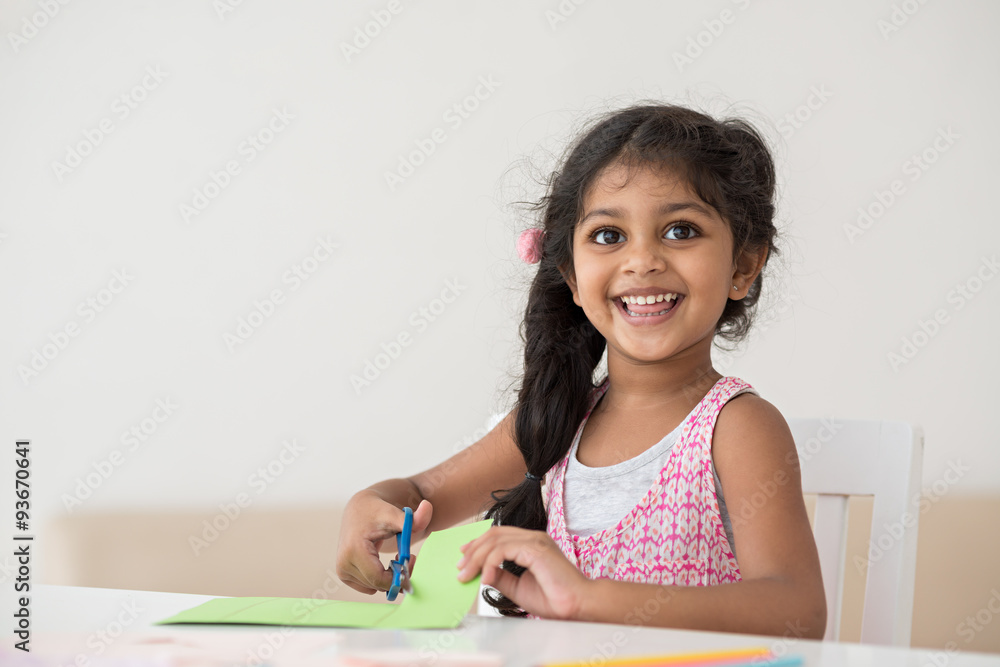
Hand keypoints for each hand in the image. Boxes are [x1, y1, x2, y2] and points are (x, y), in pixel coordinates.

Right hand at [335, 494, 432, 594]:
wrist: (358, 510)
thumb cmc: (377, 512)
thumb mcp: (396, 514)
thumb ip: (413, 518)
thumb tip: (428, 506)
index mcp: (354, 550)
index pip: (379, 578)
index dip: (399, 576)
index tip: (411, 560)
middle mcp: (343, 563)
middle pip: (377, 585)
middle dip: (397, 576)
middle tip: (409, 558)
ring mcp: (341, 570)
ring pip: (373, 587)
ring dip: (388, 578)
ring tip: (397, 558)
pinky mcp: (343, 574)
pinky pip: (367, 586)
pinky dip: (379, 579)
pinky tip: (384, 564)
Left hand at [456, 526, 591, 619]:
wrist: (577, 606)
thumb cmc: (555, 599)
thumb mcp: (518, 587)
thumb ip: (501, 577)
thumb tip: (482, 572)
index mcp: (531, 544)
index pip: (499, 535)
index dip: (478, 544)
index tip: (463, 558)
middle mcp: (533, 538)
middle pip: (494, 534)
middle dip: (473, 550)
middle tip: (460, 568)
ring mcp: (535, 541)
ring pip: (496, 539)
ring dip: (477, 557)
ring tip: (467, 575)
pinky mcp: (536, 549)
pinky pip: (503, 549)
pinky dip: (490, 562)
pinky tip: (486, 577)